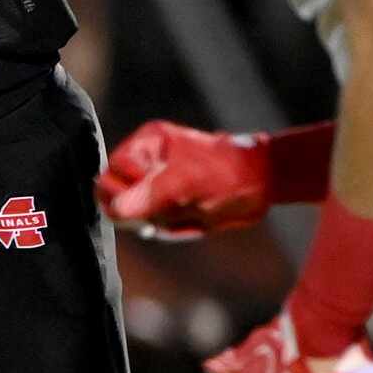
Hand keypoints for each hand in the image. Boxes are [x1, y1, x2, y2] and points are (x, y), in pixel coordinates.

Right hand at [97, 120, 270, 238]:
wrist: (261, 184)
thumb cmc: (225, 174)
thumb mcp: (186, 183)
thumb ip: (149, 195)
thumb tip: (114, 210)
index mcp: (146, 144)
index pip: (112, 174)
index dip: (125, 192)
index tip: (148, 202)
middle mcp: (146, 162)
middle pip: (117, 195)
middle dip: (142, 209)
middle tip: (170, 209)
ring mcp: (156, 183)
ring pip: (135, 213)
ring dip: (159, 220)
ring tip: (187, 211)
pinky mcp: (167, 202)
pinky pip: (154, 223)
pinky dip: (169, 227)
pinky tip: (190, 219)